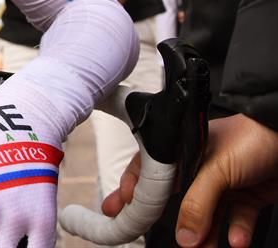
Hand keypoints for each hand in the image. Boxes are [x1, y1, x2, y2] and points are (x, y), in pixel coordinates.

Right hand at [102, 115, 277, 247]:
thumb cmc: (253, 137)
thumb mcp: (217, 170)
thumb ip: (197, 204)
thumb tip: (184, 235)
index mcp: (183, 150)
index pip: (151, 170)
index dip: (136, 189)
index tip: (121, 207)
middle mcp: (200, 166)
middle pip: (175, 197)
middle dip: (163, 217)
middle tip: (140, 229)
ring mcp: (223, 182)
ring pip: (206, 215)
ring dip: (206, 234)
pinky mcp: (246, 195)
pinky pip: (235, 219)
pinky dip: (236, 232)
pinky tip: (236, 239)